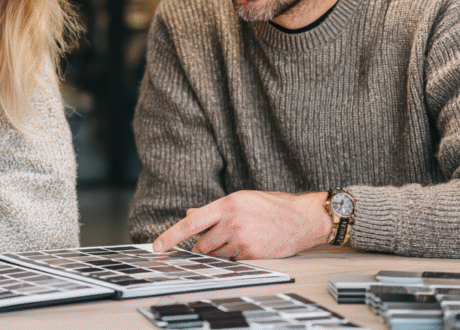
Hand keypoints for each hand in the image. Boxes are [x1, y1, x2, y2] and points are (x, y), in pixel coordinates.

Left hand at [151, 190, 332, 258]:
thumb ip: (214, 210)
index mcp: (227, 204)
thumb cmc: (272, 207)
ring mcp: (241, 239)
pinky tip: (251, 245)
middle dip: (206, 245)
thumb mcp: (241, 199)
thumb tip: (189, 214)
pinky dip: (236, 256)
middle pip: (202, 243)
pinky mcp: (251, 254)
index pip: (191, 223)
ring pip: (216, 254)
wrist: (302, 219)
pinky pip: (232, 261)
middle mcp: (232, 221)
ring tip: (242, 238)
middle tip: (222, 237)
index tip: (157, 246)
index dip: (171, 236)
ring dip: (221, 251)